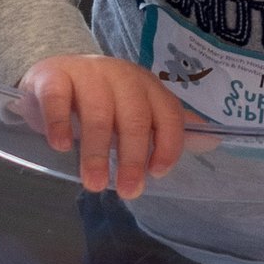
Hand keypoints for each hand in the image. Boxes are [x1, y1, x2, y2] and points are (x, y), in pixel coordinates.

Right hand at [18, 53, 194, 198]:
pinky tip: (62, 147)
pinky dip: (60, 124)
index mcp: (146, 86)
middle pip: (135, 117)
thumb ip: (165, 130)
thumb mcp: (133, 115)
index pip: (168, 113)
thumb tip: (212, 142)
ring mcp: (86, 73)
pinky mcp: (52, 76)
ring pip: (98, 112)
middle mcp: (121, 75)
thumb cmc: (98, 102)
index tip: (157, 173)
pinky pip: (58, 99)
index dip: (168, 144)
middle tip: (126, 191)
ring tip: (93, 183)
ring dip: (97, 152)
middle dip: (133, 157)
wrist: (51, 76)